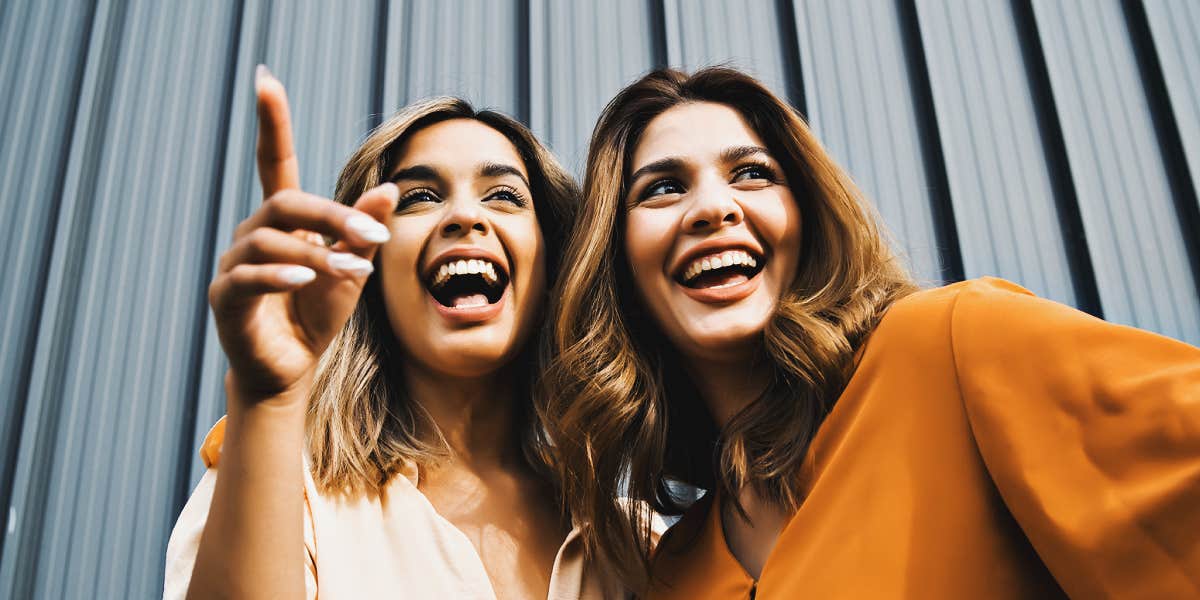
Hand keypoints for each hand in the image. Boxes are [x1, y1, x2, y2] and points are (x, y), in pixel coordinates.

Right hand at [208, 65, 397, 405]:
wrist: (291, 371)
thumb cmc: (316, 316)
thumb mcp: (352, 270)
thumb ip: (364, 231)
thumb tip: (389, 188)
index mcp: (284, 221)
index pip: (275, 161)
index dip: (272, 122)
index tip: (265, 79)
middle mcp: (254, 233)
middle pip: (287, 203)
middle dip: (334, 216)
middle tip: (373, 236)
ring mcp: (235, 264)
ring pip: (273, 241)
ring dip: (319, 254)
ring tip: (354, 270)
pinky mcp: (226, 298)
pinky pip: (248, 277)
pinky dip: (280, 276)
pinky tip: (306, 281)